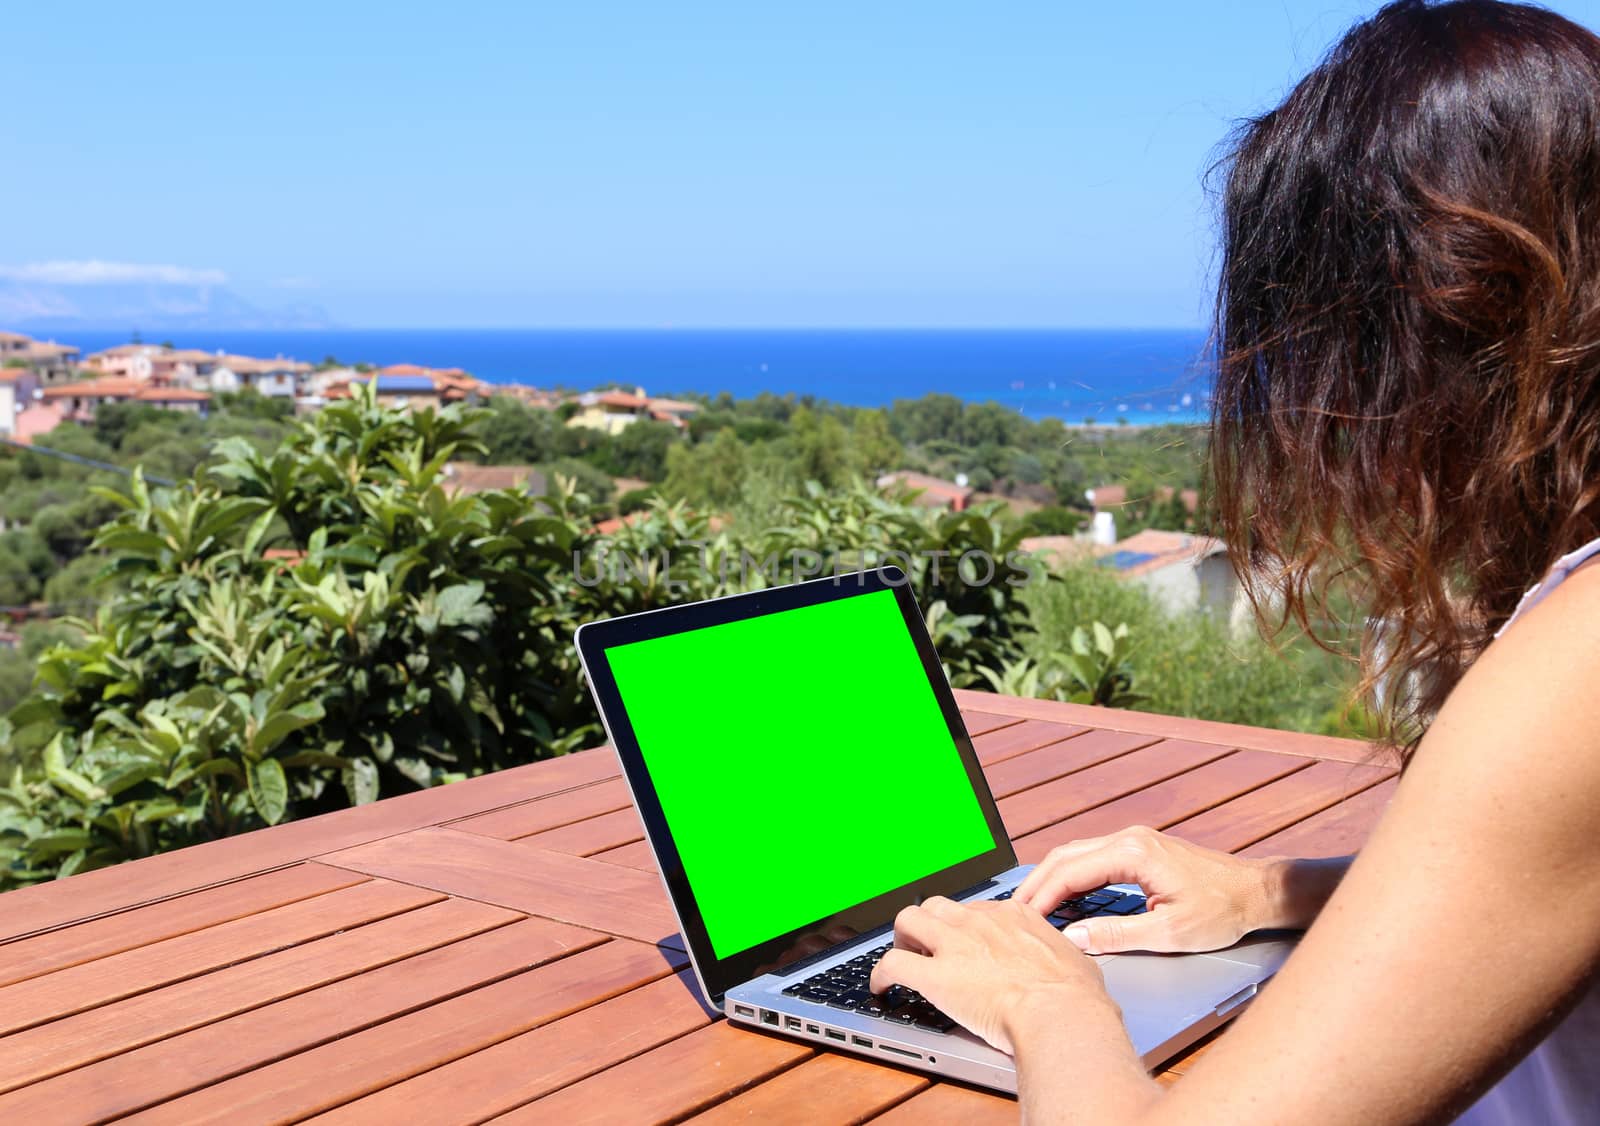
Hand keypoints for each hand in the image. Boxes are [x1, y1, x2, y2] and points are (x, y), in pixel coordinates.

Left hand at [868, 896, 1114, 1054]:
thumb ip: (1061, 956)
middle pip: (937, 906)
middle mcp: (979, 921)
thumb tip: (1069, 966)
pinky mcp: (935, 975)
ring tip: (902, 959)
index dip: (965, 927)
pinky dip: (880, 975)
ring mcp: (955, 944)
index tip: (964, 941)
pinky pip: (891, 964)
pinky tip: (881, 989)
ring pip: (907, 920)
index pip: (976, 908)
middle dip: (928, 925)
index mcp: (1013, 916)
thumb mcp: (1076, 962)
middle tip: (928, 948)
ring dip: (901, 939)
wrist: (1062, 1015)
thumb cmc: (1077, 998)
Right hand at [1015, 825, 1275, 954]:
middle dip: (1037, 885)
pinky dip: (1070, 875)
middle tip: (1014, 913)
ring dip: (1051, 879)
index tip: (1022, 918)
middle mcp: (1128, 838)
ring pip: (1075, 853)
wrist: (1254, 892)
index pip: (1070, 871)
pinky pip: (1091, 857)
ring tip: (1031, 907)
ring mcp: (1133, 840)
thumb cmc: (1221, 912)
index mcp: (1133, 853)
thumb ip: (1116, 934)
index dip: (1041, 896)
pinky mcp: (1138, 849)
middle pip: (1065, 856)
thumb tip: (1074, 936)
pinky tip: (1063, 897)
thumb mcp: (1169, 932)